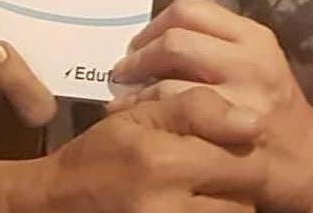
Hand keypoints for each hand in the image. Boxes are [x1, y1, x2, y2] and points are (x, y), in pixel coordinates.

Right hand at [10, 86, 265, 212]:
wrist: (58, 202)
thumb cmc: (101, 154)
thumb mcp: (139, 117)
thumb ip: (195, 109)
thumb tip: (255, 120)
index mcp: (164, 162)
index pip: (243, 159)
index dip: (245, 147)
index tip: (234, 140)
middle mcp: (171, 207)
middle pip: (246, 196)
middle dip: (240, 177)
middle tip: (217, 164)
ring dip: (230, 201)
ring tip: (203, 184)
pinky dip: (212, 212)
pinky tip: (193, 200)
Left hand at [108, 0, 312, 212]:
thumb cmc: (277, 107)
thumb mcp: (256, 61)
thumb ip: (214, 44)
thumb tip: (151, 39)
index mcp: (253, 37)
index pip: (189, 9)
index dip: (153, 25)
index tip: (138, 44)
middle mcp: (250, 63)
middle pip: (175, 41)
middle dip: (138, 57)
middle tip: (122, 73)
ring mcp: (241, 102)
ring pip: (170, 85)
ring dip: (136, 94)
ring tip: (123, 103)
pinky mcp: (231, 140)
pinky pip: (176, 124)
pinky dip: (148, 121)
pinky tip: (140, 126)